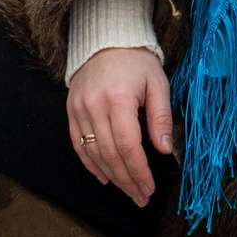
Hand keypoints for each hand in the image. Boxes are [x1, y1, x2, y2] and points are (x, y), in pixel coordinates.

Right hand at [67, 45, 171, 206]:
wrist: (105, 39)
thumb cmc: (136, 62)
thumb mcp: (158, 84)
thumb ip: (161, 117)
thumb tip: (165, 150)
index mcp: (117, 98)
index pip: (127, 144)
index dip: (139, 170)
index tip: (150, 188)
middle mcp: (93, 105)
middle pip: (109, 153)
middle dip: (127, 180)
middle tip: (141, 197)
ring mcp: (78, 108)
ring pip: (92, 152)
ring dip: (111, 176)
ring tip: (128, 191)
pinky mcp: (71, 109)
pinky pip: (77, 143)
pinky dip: (90, 163)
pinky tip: (104, 177)